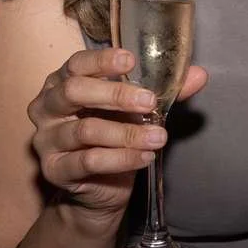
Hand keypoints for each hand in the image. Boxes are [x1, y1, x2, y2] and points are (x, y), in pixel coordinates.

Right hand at [28, 48, 206, 223]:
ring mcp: (47, 139)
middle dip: (115, 95)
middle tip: (149, 102)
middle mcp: (48, 106)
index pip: (77, 63)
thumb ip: (164, 91)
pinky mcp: (53, 169)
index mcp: (63, 80)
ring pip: (86, 130)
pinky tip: (144, 156)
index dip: (102, 60)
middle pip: (74, 91)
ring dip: (127, 133)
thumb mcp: (137, 109)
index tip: (130, 61)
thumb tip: (200, 75)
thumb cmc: (114, 133)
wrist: (99, 187)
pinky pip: (87, 161)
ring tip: (159, 136)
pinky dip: (120, 158)